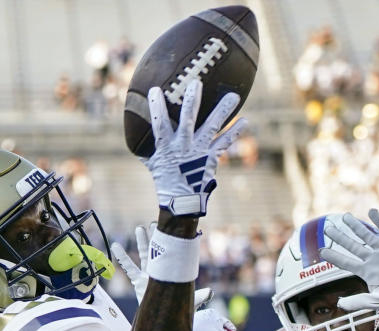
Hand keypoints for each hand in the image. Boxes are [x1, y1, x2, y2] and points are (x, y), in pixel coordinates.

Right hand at [112, 223, 211, 307]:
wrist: (164, 319)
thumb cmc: (177, 308)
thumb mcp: (190, 301)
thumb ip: (200, 297)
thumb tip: (210, 292)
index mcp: (172, 272)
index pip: (172, 254)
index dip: (170, 242)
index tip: (170, 230)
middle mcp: (160, 270)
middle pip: (158, 250)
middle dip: (156, 237)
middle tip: (154, 224)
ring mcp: (148, 275)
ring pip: (144, 255)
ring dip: (142, 242)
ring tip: (138, 228)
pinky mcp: (138, 282)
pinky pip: (129, 268)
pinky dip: (122, 258)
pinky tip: (115, 247)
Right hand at [140, 79, 246, 215]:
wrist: (182, 201)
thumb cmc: (165, 180)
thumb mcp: (152, 163)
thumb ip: (146, 146)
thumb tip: (133, 133)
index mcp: (166, 146)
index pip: (159, 123)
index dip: (156, 107)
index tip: (154, 90)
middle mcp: (184, 146)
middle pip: (187, 120)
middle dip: (191, 101)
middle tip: (196, 83)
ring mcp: (199, 151)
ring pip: (212, 127)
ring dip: (223, 111)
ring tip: (233, 96)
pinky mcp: (212, 157)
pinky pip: (225, 142)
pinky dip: (235, 131)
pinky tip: (245, 120)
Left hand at [320, 209, 378, 315]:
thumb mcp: (377, 302)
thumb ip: (359, 302)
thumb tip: (339, 304)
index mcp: (367, 272)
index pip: (347, 263)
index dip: (334, 256)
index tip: (321, 250)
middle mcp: (373, 260)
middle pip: (353, 246)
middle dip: (340, 237)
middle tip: (327, 228)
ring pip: (367, 236)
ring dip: (356, 227)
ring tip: (345, 216)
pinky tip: (371, 211)